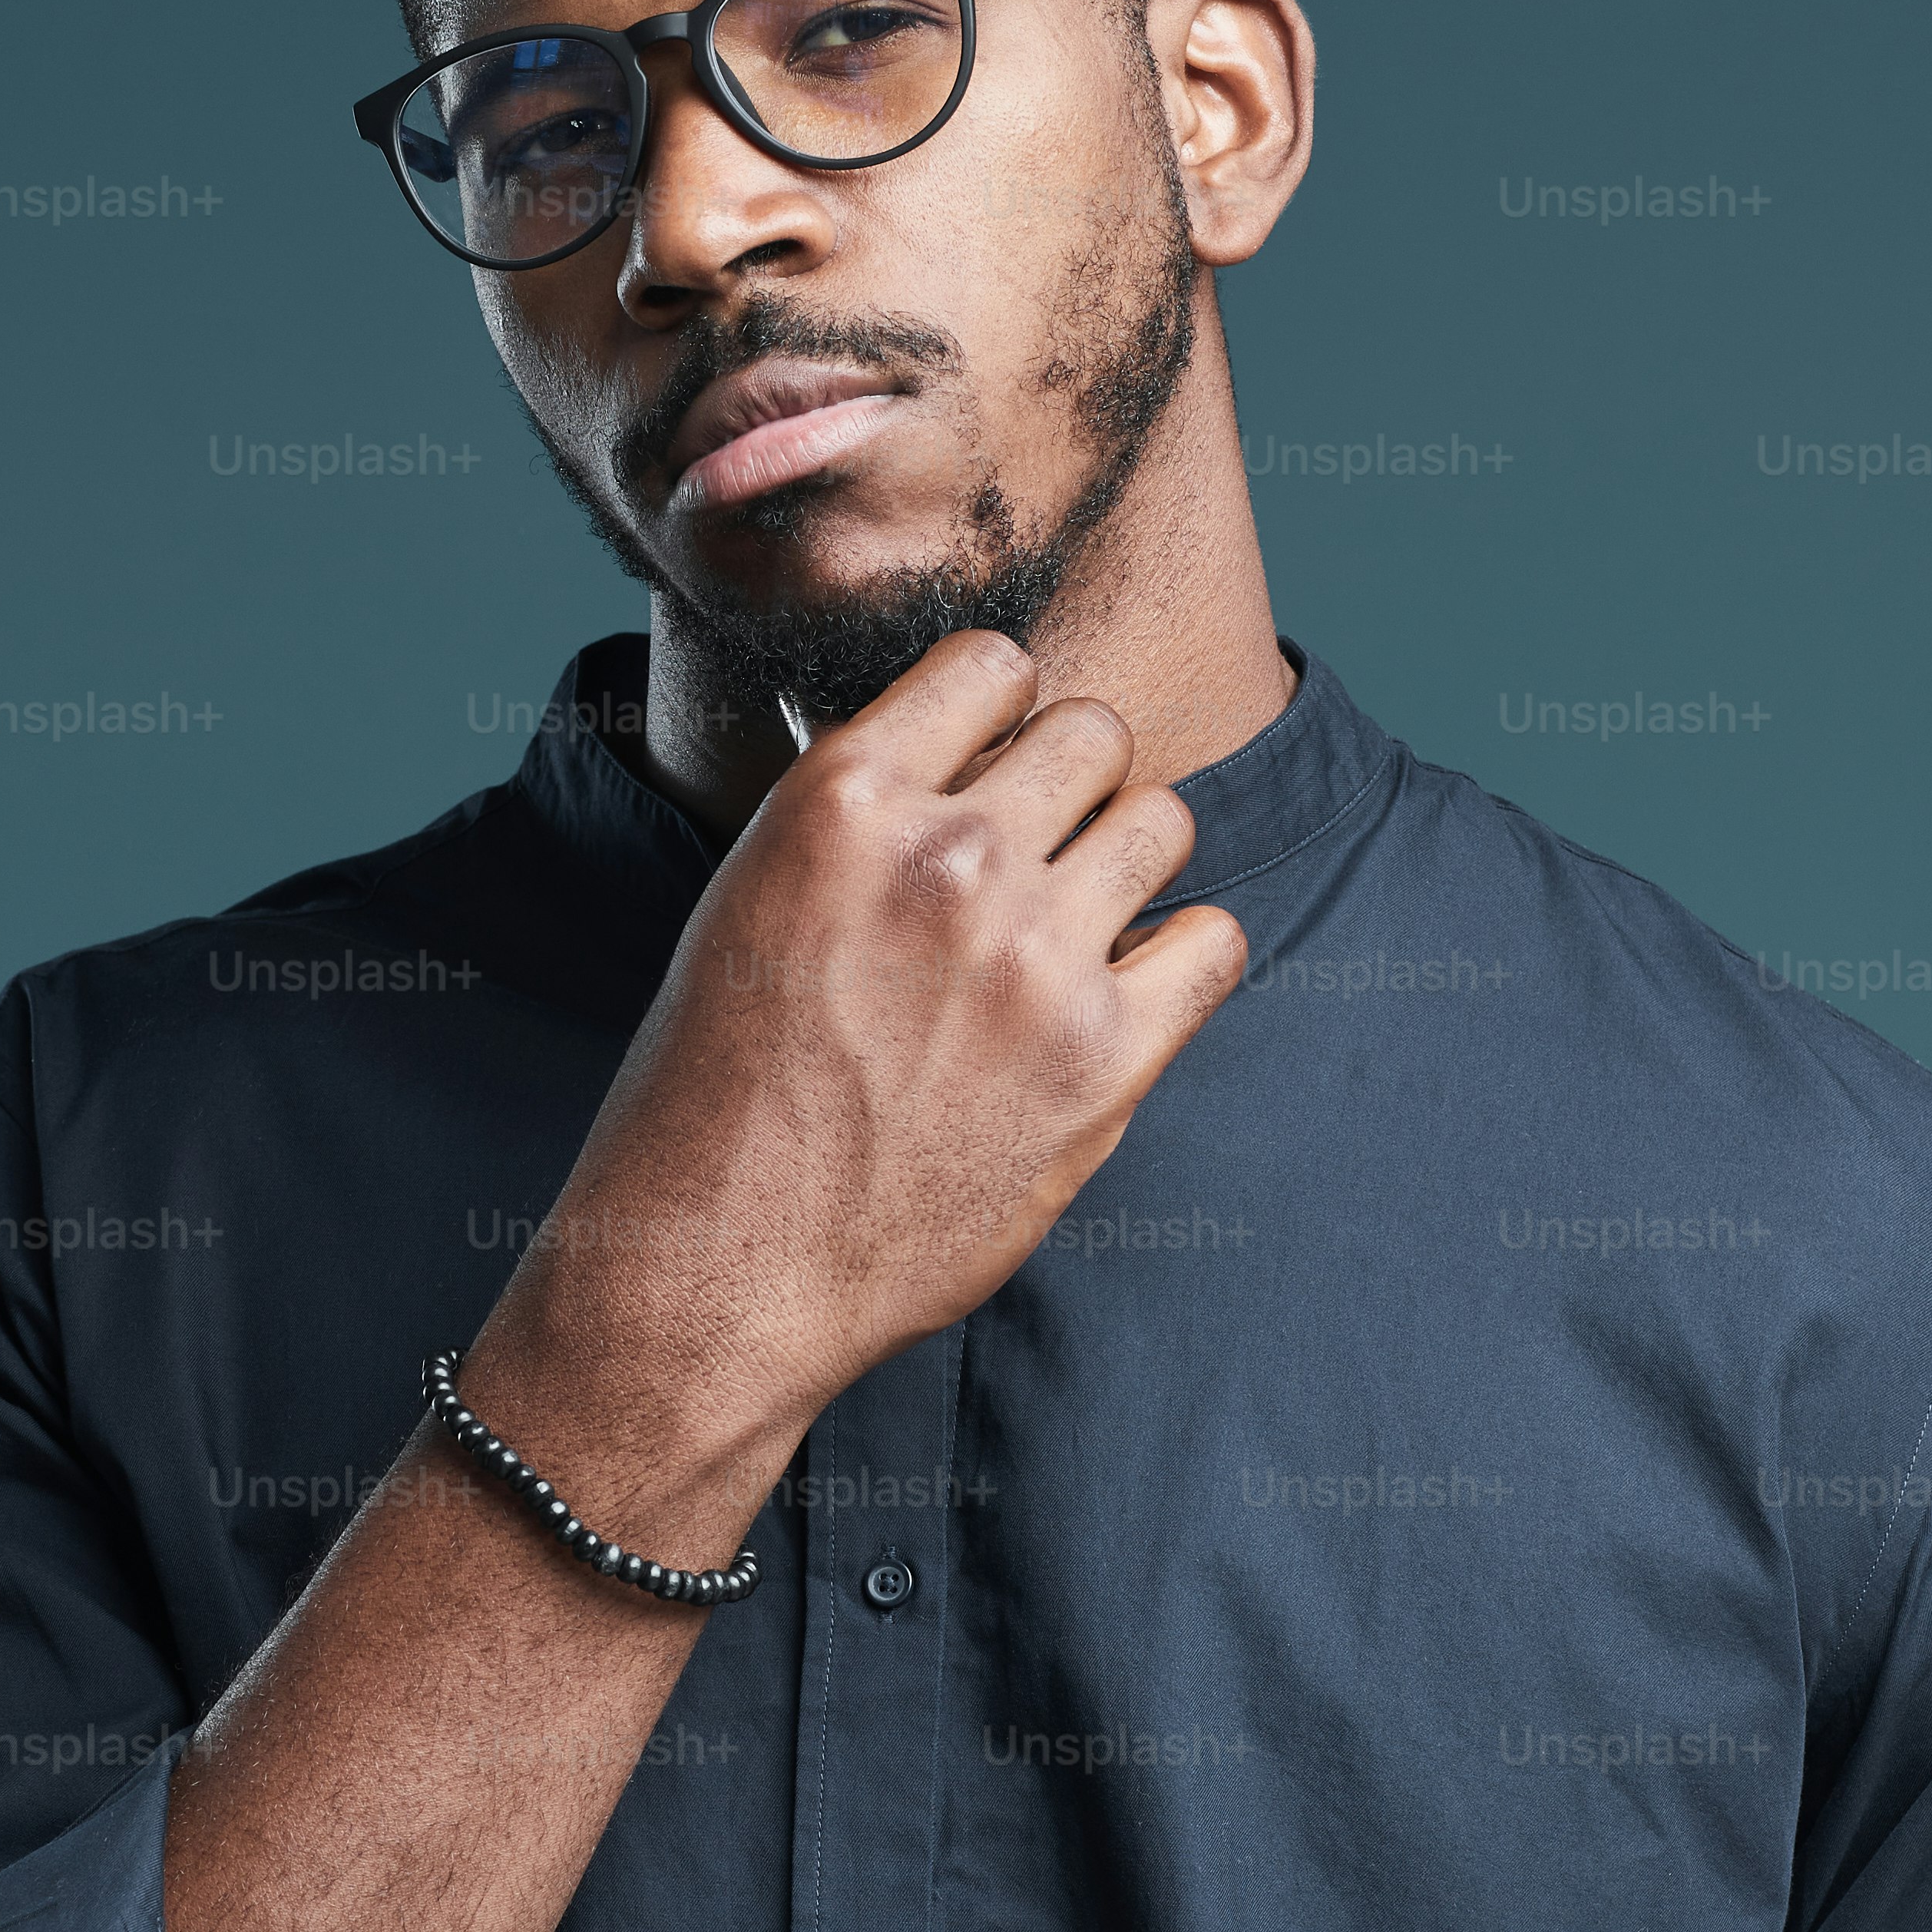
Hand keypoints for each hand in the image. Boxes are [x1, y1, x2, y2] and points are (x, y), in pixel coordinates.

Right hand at [471, 631, 1250, 1521]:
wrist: (717, 1267)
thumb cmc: (717, 1087)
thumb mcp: (754, 895)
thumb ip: (869, 818)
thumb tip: (971, 755)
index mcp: (845, 797)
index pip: (995, 664)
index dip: (999, 716)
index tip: (986, 773)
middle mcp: (950, 857)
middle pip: (1093, 733)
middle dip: (1069, 787)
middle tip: (1030, 866)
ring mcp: (1037, 957)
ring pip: (1163, 821)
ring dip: (1125, 864)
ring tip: (1070, 932)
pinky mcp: (1104, 1059)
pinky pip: (1214, 942)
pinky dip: (1182, 960)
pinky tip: (1124, 995)